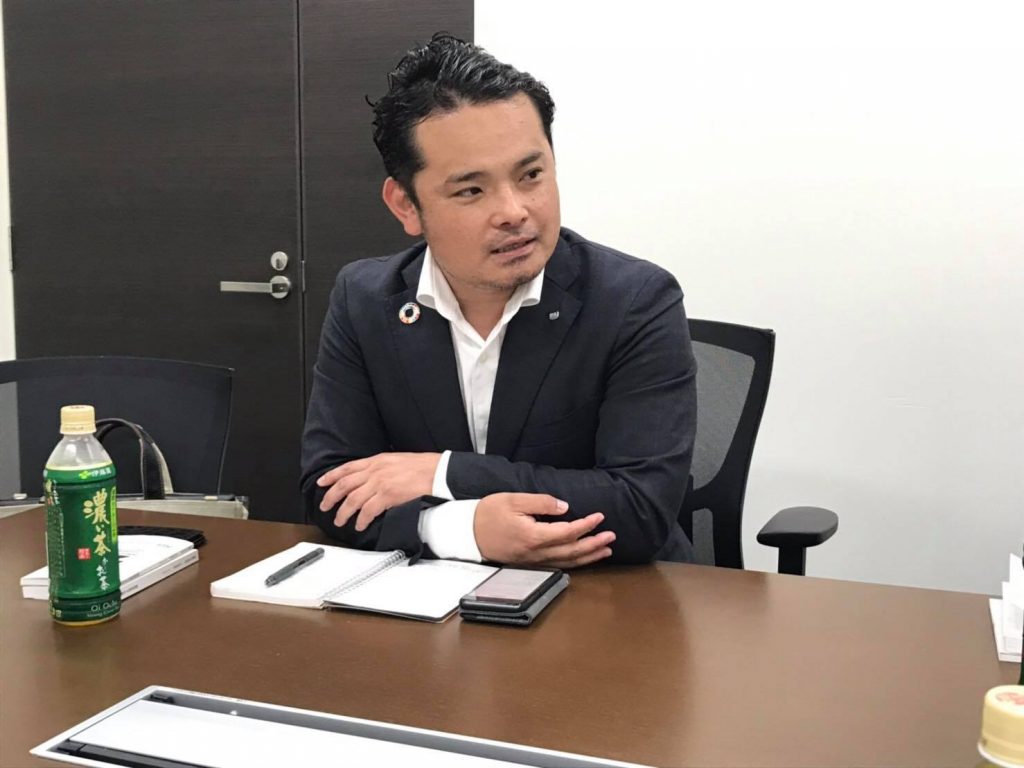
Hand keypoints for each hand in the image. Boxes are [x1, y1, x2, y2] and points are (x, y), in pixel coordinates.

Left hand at [317, 452, 440, 530]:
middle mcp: (375, 470)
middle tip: (325, 507)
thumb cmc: (423, 467)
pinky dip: (361, 520)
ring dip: (343, 512)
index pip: (347, 468)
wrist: (438, 471)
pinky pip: (367, 511)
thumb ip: (382, 468)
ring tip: (340, 520)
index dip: (331, 476)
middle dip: (331, 497)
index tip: (322, 483)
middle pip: (344, 485)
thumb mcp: (397, 460)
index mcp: (377, 460)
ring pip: (352, 500)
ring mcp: (380, 483)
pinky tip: (360, 525)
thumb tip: (370, 479)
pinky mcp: (387, 495)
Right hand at [473, 493, 614, 568]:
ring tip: (606, 550)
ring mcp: (532, 561)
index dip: (586, 525)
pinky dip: (574, 563)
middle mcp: (535, 553)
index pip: (567, 532)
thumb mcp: (513, 500)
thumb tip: (565, 507)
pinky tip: (583, 558)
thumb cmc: (488, 513)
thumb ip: (541, 502)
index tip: (600, 517)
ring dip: (588, 557)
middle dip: (594, 544)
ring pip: (566, 562)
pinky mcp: (528, 564)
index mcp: (533, 536)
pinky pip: (557, 565)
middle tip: (612, 536)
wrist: (466, 532)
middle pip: (572, 551)